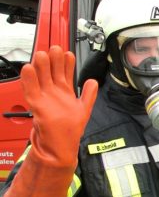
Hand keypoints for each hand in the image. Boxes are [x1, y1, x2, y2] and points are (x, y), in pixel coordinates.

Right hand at [21, 46, 97, 164]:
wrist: (59, 148)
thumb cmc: (69, 131)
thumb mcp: (83, 110)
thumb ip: (88, 95)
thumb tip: (93, 81)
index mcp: (65, 93)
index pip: (65, 73)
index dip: (67, 63)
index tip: (69, 53)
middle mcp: (54, 93)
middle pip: (52, 72)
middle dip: (54, 60)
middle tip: (55, 48)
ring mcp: (45, 98)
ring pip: (41, 78)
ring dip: (41, 66)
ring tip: (42, 54)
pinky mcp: (36, 106)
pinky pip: (31, 90)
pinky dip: (29, 80)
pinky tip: (28, 69)